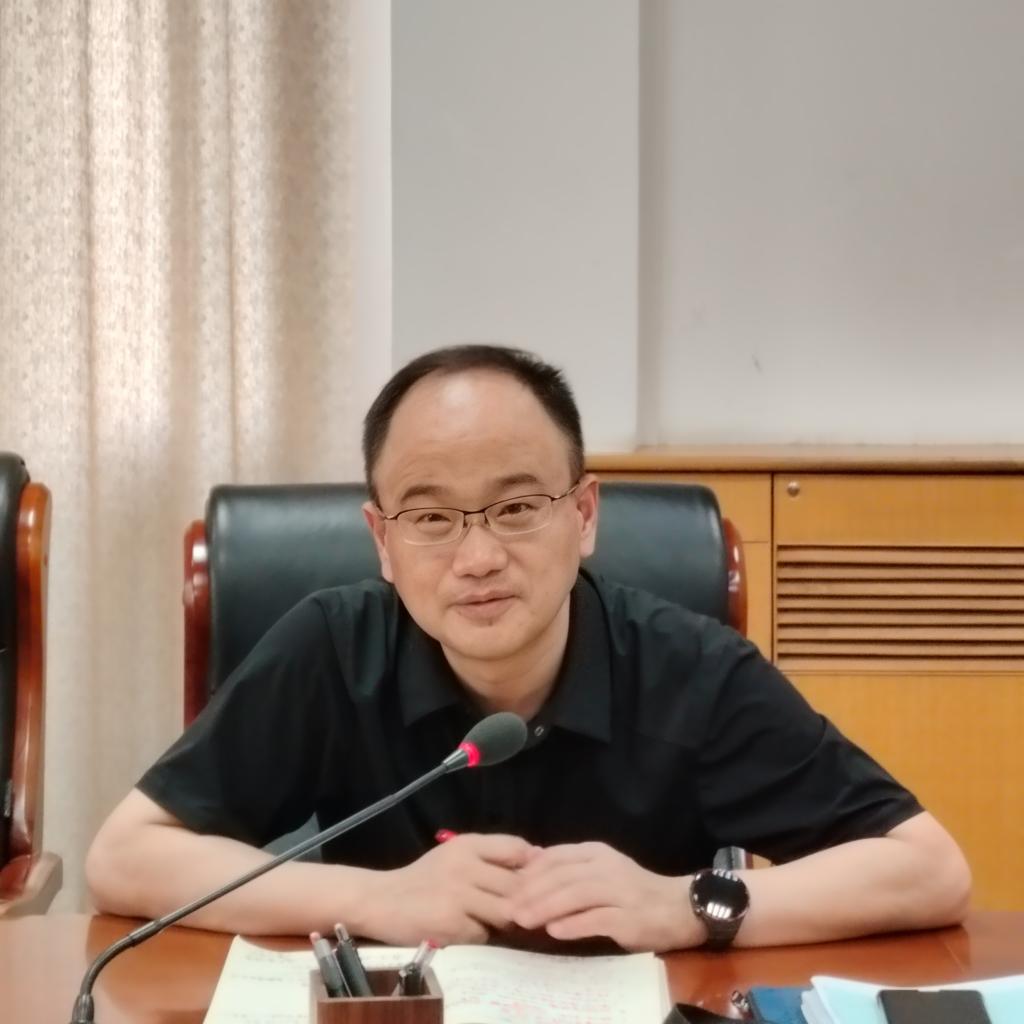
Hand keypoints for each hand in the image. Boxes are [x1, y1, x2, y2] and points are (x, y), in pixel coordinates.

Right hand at [359, 833, 536, 945]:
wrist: (381, 901)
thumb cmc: (425, 879)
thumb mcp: (456, 856)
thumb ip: (493, 856)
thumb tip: (538, 857)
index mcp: (467, 844)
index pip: (517, 848)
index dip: (532, 867)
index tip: (533, 880)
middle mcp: (464, 865)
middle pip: (517, 884)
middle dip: (522, 900)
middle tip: (518, 908)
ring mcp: (457, 895)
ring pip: (506, 911)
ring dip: (504, 920)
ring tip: (491, 919)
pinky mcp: (450, 923)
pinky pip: (484, 934)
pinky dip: (481, 935)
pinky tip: (466, 930)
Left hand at [510, 841, 702, 951]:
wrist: (680, 907)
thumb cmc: (635, 891)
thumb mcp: (601, 872)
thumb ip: (571, 869)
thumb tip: (532, 868)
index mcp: (596, 853)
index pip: (556, 857)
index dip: (530, 872)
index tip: (507, 888)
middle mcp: (607, 867)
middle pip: (561, 876)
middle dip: (531, 892)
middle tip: (508, 908)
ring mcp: (620, 891)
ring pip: (576, 894)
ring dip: (546, 907)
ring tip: (523, 920)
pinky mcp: (630, 917)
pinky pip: (597, 919)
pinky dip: (574, 924)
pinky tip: (555, 931)